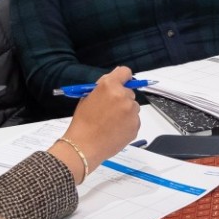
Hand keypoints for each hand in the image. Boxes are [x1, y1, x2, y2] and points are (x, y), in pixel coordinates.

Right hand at [49, 66, 141, 182]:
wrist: (84, 145)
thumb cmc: (83, 122)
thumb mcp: (87, 97)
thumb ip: (104, 85)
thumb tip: (116, 75)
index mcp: (109, 86)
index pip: (125, 72)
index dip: (122, 78)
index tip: (120, 83)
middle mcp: (123, 96)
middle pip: (129, 92)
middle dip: (122, 98)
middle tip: (109, 109)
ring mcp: (131, 111)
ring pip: (133, 106)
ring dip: (126, 111)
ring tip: (110, 122)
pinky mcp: (136, 125)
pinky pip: (135, 120)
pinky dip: (128, 123)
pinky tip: (115, 129)